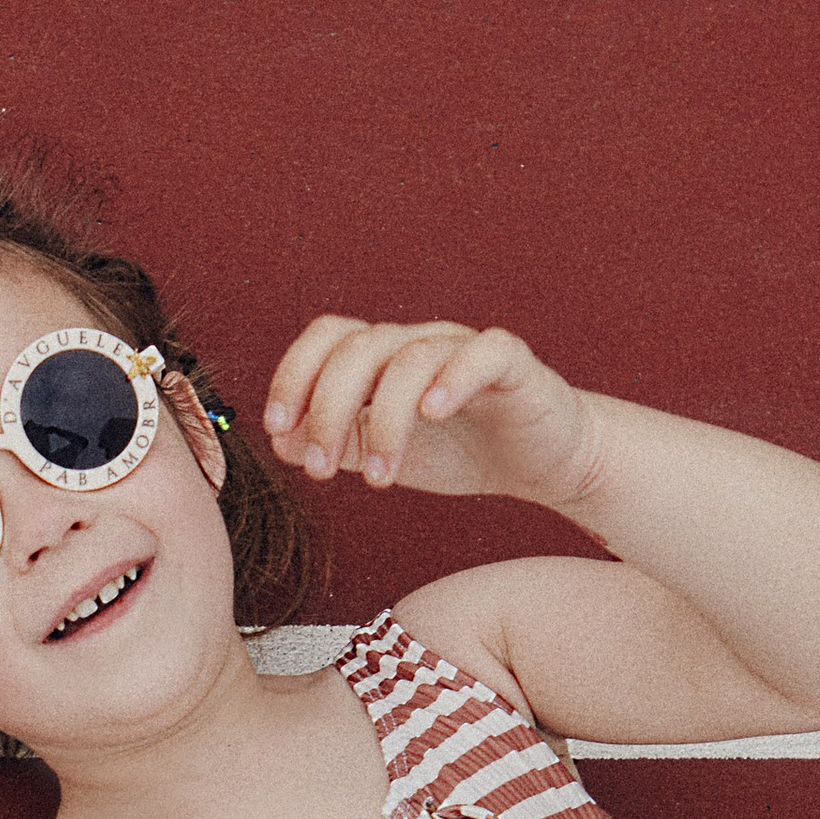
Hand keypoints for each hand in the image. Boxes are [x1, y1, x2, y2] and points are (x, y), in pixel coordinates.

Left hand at [261, 318, 600, 507]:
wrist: (541, 461)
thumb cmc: (462, 450)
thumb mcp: (383, 454)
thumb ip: (337, 443)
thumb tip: (282, 441)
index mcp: (383, 358)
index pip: (327, 339)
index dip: (293, 375)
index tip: (277, 430)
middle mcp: (418, 343)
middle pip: (359, 348)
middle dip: (327, 411)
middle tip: (321, 472)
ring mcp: (464, 349)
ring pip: (411, 360)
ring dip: (384, 422)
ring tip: (380, 479)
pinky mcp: (512, 364)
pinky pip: (481, 354)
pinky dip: (453, 380)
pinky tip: (433, 416)